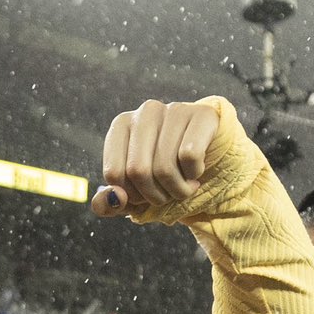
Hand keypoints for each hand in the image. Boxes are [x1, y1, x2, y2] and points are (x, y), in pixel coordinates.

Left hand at [91, 99, 222, 217]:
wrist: (204, 154)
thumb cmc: (162, 174)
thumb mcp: (132, 192)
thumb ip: (109, 204)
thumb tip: (117, 198)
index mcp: (121, 125)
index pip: (114, 174)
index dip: (131, 195)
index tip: (145, 194)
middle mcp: (145, 112)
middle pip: (139, 172)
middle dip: (155, 196)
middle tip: (167, 194)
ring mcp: (174, 109)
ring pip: (165, 168)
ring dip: (178, 190)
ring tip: (184, 186)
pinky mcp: (202, 114)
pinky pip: (190, 156)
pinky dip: (194, 173)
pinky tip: (196, 170)